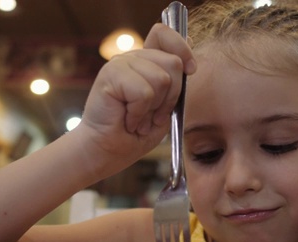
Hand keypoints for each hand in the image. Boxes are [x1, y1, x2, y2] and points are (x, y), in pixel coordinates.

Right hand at [78, 23, 195, 173]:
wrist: (108, 152)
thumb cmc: (135, 133)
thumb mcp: (164, 107)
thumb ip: (175, 84)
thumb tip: (188, 63)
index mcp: (146, 61)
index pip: (164, 34)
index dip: (182, 48)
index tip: (190, 70)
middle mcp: (133, 58)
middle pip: (173, 63)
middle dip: (170, 97)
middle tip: (152, 115)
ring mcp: (120, 63)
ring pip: (161, 80)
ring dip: (153, 109)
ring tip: (137, 118)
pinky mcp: (110, 75)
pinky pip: (144, 93)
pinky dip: (139, 114)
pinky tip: (127, 120)